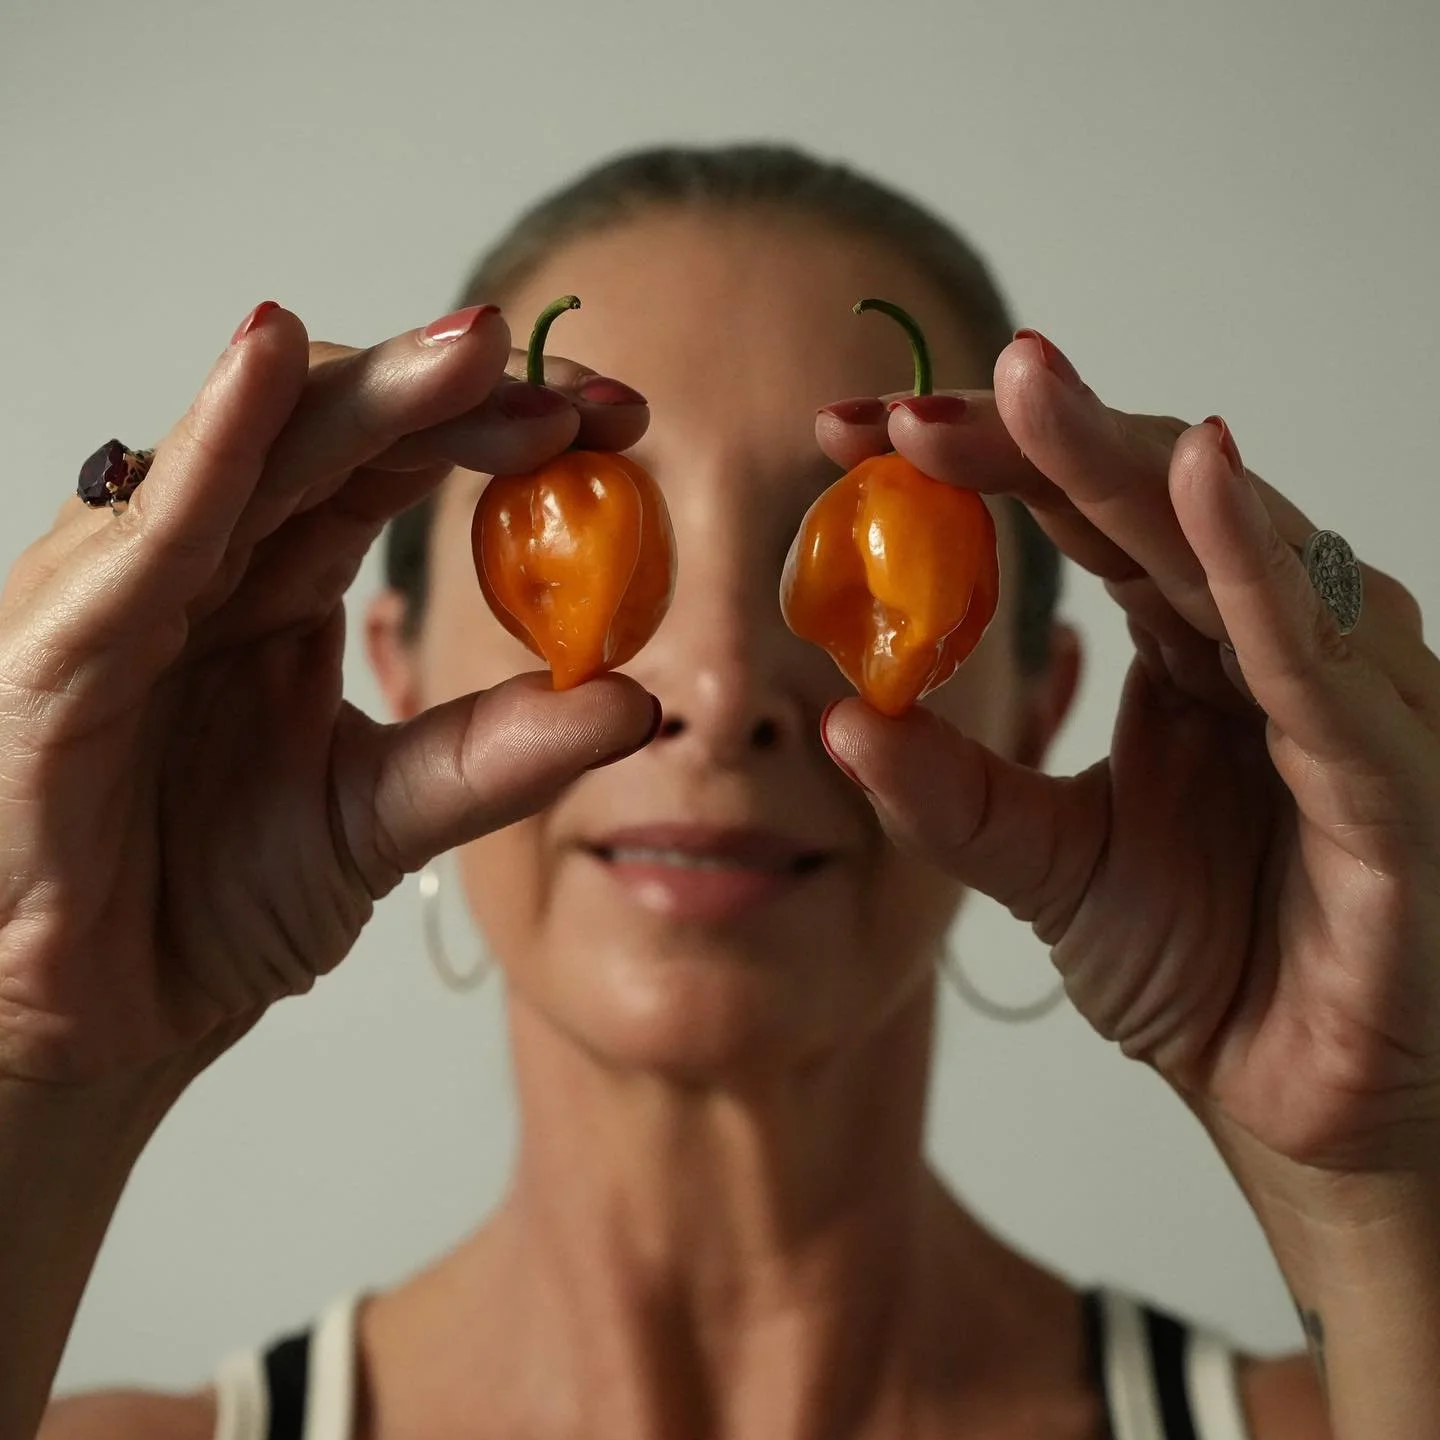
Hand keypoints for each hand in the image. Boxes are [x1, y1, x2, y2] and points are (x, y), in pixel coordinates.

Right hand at [0, 302, 657, 1090]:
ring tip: (474, 349)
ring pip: (243, 451)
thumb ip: (494, 758)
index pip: (393, 460)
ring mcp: (126, 590)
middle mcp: (205, 561)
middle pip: (331, 428)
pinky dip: (207, 452)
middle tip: (579, 394)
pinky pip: (140, 540)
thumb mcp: (382, 822)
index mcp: (276, 582)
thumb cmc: (206, 906)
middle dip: (456, 391)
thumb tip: (637, 701)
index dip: (500, 426)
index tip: (620, 425)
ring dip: (360, 389)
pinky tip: (268, 363)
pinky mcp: (57, 647)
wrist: (92, 1020)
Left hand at [816, 332, 1439, 1174]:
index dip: (979, 467)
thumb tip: (838, 721)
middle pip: (1150, 504)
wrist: (1302, 1100)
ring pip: (1237, 548)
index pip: (1083, 522)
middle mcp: (1271, 645)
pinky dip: (1258, 574)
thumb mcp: (1046, 867)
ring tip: (1031, 390)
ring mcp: (1339, 697)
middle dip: (1032, 439)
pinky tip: (1199, 484)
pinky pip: (1318, 663)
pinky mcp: (1390, 778)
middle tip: (909, 404)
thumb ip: (953, 795)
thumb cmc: (1207, 966)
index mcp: (1193, 649)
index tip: (850, 435)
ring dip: (1130, 465)